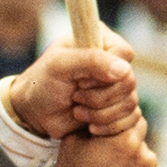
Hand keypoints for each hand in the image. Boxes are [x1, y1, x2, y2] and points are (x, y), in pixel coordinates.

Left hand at [6, 26, 138, 139]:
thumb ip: (91, 61)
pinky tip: (89, 126)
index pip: (124, 54)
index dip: (105, 73)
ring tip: (77, 111)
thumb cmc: (41, 83)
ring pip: (130, 102)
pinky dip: (109, 126)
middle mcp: (112, 60)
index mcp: (100, 39)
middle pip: (129, 81)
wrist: (34, 113)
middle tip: (75, 98)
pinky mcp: (117, 107)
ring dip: (101, 113)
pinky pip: (131, 119)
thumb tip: (124, 70)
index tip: (79, 81)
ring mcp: (116, 85)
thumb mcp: (59, 66)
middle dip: (100, 97)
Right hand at [49, 116, 160, 166]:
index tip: (110, 136)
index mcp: (127, 139)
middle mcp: (147, 157)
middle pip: (139, 145)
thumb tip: (93, 119)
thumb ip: (88, 126)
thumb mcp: (70, 145)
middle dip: (126, 150)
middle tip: (106, 163)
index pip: (133, 120)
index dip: (120, 127)